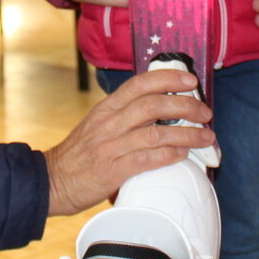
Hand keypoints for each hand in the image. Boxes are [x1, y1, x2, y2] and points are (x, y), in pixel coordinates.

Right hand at [45, 68, 214, 216]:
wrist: (52, 180)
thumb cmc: (78, 155)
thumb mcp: (96, 125)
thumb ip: (123, 117)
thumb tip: (159, 113)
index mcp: (106, 108)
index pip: (139, 84)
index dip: (167, 78)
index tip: (190, 80)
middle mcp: (110, 123)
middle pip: (153, 105)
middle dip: (185, 105)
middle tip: (205, 112)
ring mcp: (112, 146)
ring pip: (157, 132)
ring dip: (187, 133)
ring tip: (206, 136)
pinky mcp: (114, 170)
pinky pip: (148, 159)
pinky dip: (169, 154)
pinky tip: (183, 154)